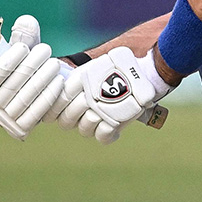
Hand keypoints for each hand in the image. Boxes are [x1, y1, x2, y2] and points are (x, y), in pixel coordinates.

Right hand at [0, 15, 64, 140]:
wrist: (36, 91)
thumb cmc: (25, 65)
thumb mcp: (22, 50)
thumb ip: (23, 36)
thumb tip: (27, 21)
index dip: (9, 61)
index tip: (24, 47)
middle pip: (13, 84)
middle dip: (31, 65)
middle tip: (46, 50)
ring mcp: (7, 120)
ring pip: (27, 97)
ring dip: (44, 77)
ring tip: (56, 63)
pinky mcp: (23, 128)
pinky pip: (38, 111)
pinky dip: (50, 94)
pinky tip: (59, 80)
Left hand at [52, 46, 171, 143]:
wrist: (148, 70)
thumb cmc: (123, 66)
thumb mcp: (97, 64)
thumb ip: (79, 75)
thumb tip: (58, 74)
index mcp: (81, 79)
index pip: (58, 99)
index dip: (53, 110)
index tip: (55, 114)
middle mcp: (87, 95)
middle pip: (67, 120)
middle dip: (72, 119)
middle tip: (84, 112)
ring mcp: (101, 110)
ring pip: (84, 129)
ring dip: (90, 126)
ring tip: (100, 116)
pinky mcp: (115, 122)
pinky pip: (101, 136)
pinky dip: (106, 134)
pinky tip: (111, 126)